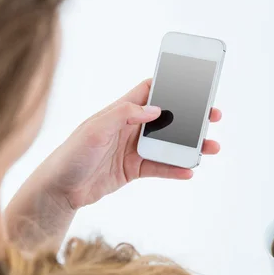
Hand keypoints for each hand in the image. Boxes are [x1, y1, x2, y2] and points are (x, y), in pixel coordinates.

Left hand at [41, 79, 222, 208]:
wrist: (60, 190)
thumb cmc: (72, 154)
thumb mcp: (95, 130)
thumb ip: (124, 115)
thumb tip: (156, 109)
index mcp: (119, 112)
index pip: (149, 91)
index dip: (171, 86)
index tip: (195, 84)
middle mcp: (129, 128)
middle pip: (167, 119)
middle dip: (190, 118)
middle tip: (212, 118)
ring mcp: (132, 149)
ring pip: (168, 145)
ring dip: (189, 146)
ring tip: (210, 148)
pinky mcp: (133, 170)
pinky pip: (159, 168)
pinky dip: (175, 169)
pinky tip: (189, 171)